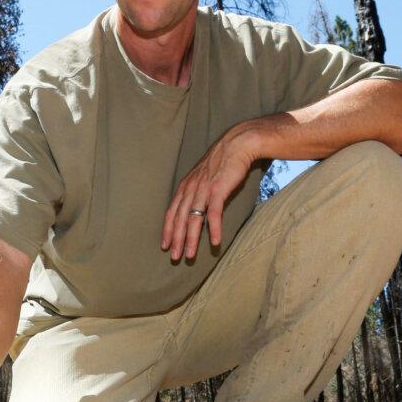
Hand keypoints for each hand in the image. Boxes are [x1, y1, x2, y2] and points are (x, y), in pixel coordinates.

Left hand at [162, 125, 257, 261]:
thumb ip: (197, 192)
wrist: (237, 144)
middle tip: (175, 257)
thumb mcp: (203, 177)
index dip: (168, 230)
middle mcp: (191, 189)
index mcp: (185, 186)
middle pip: (180, 219)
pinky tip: (215, 242)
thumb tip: (195, 208)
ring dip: (191, 239)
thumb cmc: (222, 162)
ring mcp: (203, 189)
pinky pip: (214, 213)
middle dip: (176, 239)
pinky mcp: (218, 190)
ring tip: (190, 255)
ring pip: (194, 219)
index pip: (172, 212)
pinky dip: (214, 228)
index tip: (165, 245)